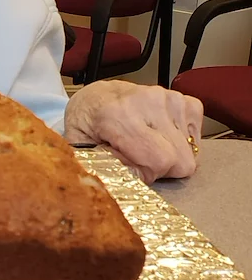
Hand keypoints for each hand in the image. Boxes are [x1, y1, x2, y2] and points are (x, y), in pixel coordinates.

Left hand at [64, 80, 203, 184]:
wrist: (96, 98)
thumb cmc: (88, 123)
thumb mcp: (83, 150)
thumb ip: (105, 168)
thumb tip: (132, 182)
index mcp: (117, 115)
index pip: (160, 160)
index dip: (149, 174)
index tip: (134, 170)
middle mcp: (147, 102)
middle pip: (180, 158)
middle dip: (161, 168)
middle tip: (139, 159)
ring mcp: (167, 98)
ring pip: (189, 150)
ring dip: (170, 154)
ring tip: (146, 144)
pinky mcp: (181, 100)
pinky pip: (196, 135)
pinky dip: (181, 141)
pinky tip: (161, 137)